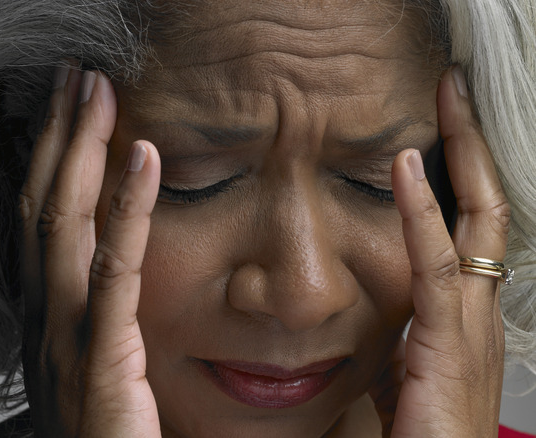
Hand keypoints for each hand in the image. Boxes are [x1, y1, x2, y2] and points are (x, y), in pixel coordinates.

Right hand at [18, 66, 161, 436]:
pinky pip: (114, 269)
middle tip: (74, 75)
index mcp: (44, 316)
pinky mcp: (104, 357)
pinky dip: (127, 208)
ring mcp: (66, 336)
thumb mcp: (94, 366)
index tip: (64, 109)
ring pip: (62, 224)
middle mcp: (43, 318)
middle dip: (54, 135)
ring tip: (95, 90)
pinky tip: (144, 157)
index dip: (46, 159)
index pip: (37, 221)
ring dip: (78, 150)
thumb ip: (99, 318)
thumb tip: (115, 274)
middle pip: (40, 207)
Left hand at [372, 66, 509, 436]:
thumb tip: (368, 307)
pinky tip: (407, 165)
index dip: (461, 170)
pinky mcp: (449, 342)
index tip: (439, 123)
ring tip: (446, 99)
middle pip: (488, 205)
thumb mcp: (401, 364)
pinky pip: (437, 265)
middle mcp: (480, 307)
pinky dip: (421, 211)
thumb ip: (394, 326)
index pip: (471, 222)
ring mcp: (472, 322)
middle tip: (453, 89)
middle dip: (473, 144)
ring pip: (477, 219)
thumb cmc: (416, 430)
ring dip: (462, 154)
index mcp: (467, 309)